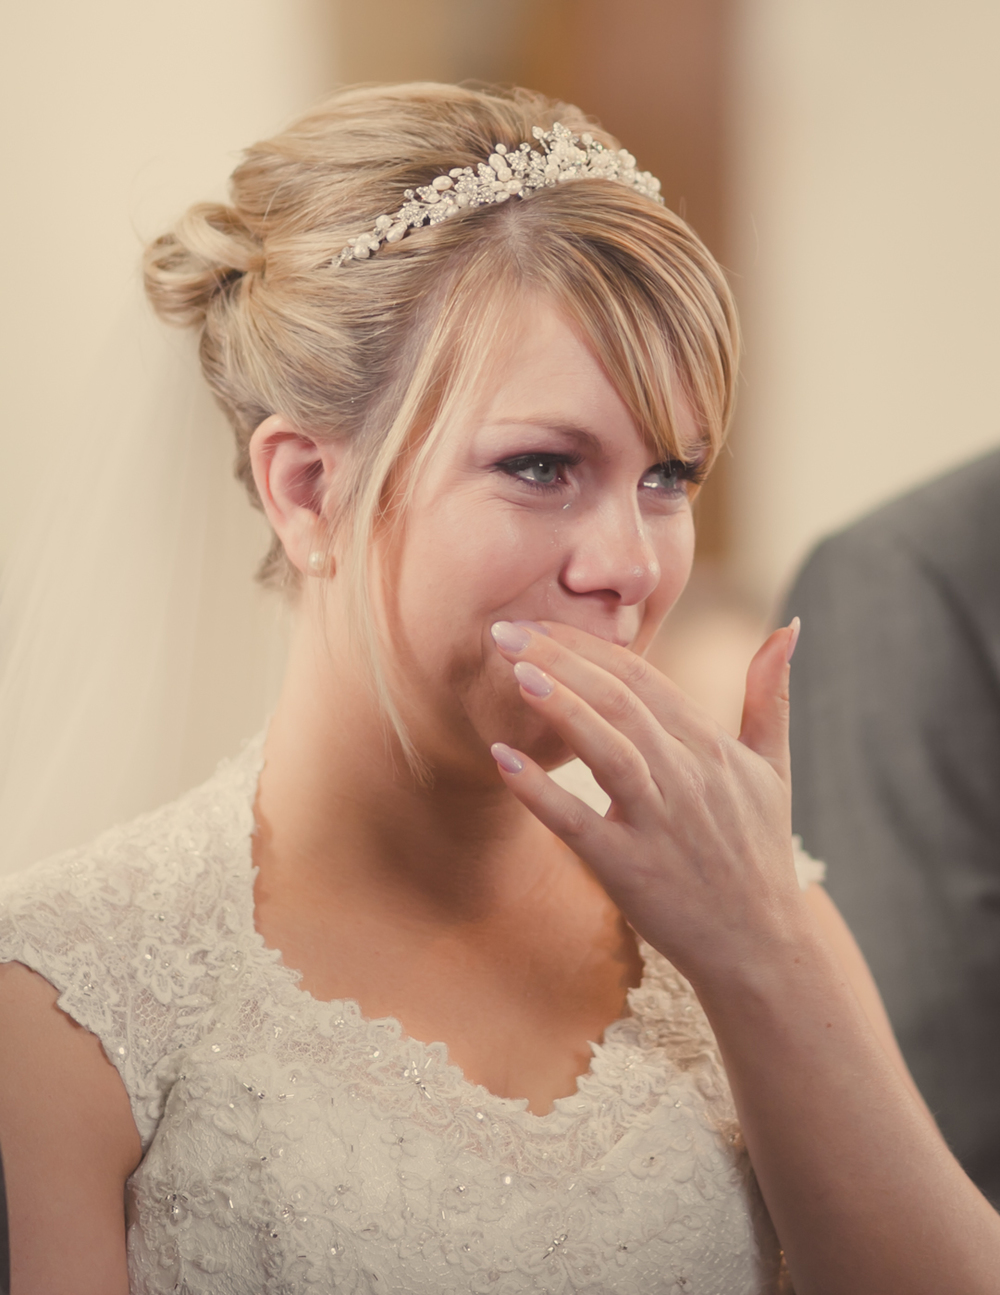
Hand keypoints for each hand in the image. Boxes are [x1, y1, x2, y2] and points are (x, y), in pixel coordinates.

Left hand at [489, 619, 804, 984]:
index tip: (539, 619)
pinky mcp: (630, 868)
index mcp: (711, 747)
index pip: (642, 678)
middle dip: (560, 658)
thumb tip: (789, 625)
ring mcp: (659, 822)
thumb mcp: (773, 767)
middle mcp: (687, 776)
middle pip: (618, 701)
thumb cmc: (759, 852)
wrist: (761, 947)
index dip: (589, 644)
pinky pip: (578, 822)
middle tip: (504, 630)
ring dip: (561, 707)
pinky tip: (503, 758)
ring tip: (515, 673)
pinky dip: (540, 791)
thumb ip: (771, 696)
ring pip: (607, 749)